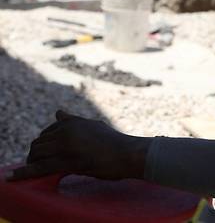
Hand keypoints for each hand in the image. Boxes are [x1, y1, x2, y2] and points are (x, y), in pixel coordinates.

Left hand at [7, 110, 149, 181]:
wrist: (128, 153)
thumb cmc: (113, 141)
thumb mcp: (93, 126)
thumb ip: (73, 120)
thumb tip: (58, 112)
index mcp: (72, 122)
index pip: (48, 131)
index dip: (44, 143)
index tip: (43, 152)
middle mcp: (67, 131)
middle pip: (39, 143)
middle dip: (35, 154)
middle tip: (37, 164)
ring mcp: (66, 146)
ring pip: (37, 154)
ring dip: (31, 163)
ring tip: (31, 170)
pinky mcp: (67, 161)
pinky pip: (39, 168)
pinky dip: (24, 173)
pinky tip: (12, 177)